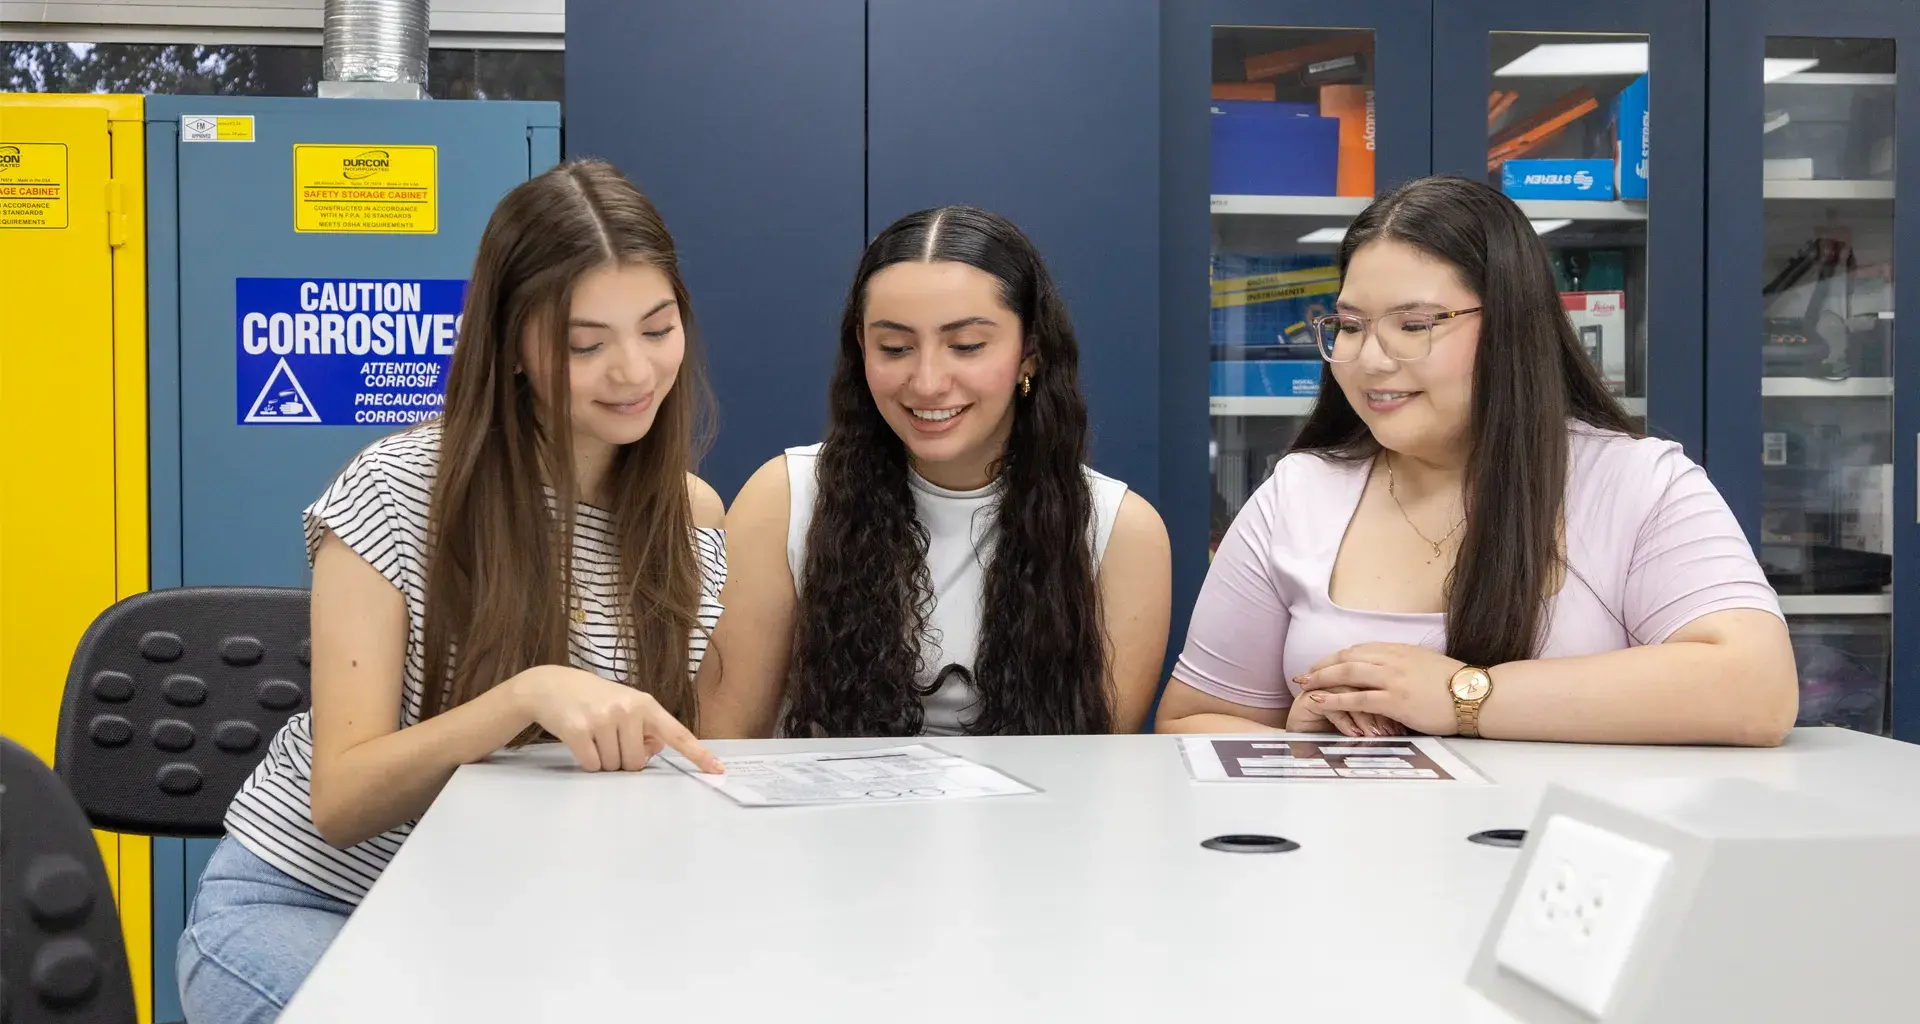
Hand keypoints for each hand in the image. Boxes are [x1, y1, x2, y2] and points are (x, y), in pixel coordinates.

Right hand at [510, 666, 724, 773]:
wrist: (551, 685)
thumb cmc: (595, 699)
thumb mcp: (626, 705)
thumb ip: (645, 729)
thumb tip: (651, 752)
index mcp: (645, 704)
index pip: (677, 733)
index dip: (698, 754)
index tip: (717, 769)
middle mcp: (628, 709)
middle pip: (636, 763)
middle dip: (623, 760)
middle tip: (610, 739)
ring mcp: (603, 719)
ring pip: (614, 767)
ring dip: (604, 760)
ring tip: (594, 736)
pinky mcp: (579, 730)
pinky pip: (592, 765)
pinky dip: (587, 761)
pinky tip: (581, 742)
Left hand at [1295, 643, 1464, 735]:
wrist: (1476, 695)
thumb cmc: (1457, 685)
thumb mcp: (1426, 665)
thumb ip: (1405, 665)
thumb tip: (1392, 672)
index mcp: (1400, 650)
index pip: (1360, 649)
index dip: (1338, 657)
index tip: (1324, 663)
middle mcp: (1393, 660)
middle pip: (1347, 657)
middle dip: (1322, 665)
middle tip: (1305, 674)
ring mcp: (1393, 679)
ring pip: (1347, 673)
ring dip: (1321, 678)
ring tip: (1303, 685)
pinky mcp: (1395, 700)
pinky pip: (1356, 697)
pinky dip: (1333, 698)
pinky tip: (1318, 700)